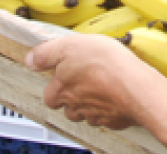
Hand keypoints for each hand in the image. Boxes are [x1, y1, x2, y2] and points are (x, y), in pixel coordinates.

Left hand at [25, 34, 156, 129]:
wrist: (136, 86)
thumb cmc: (104, 63)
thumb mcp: (69, 46)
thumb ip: (46, 54)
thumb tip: (30, 60)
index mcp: (61, 90)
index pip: (49, 96)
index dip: (54, 86)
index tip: (63, 76)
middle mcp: (76, 106)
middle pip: (68, 108)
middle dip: (72, 98)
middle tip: (84, 82)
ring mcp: (96, 115)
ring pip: (87, 114)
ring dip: (90, 104)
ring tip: (100, 88)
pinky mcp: (115, 120)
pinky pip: (108, 117)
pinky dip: (110, 108)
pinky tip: (117, 96)